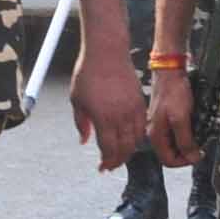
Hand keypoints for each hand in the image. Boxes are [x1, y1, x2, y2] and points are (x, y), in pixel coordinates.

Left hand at [70, 54, 146, 169]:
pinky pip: (142, 126)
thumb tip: (84, 140)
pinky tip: (129, 138)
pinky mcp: (140, 101)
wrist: (107, 51)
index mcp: (103, 117)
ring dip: (128, 150)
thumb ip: (81, 123)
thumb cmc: (88, 73)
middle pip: (125, 148)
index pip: (109, 149)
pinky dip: (137, 136)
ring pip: (136, 139)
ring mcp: (133, 109)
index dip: (106, 162)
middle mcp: (121, 116)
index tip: (102, 167)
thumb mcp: (77, 100)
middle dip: (118, 160)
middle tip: (110, 165)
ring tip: (120, 154)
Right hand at [149, 66, 198, 167]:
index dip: (185, 161)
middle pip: (172, 154)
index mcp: (155, 136)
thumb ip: (185, 140)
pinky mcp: (166, 119)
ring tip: (198, 134)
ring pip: (175, 144)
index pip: (169, 161)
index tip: (198, 154)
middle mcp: (155, 133)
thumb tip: (192, 158)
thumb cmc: (173, 92)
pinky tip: (193, 126)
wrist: (170, 72)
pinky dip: (186, 133)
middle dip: (187, 152)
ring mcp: (160, 126)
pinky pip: (176, 133)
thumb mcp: (181, 118)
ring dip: (188, 143)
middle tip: (200, 144)